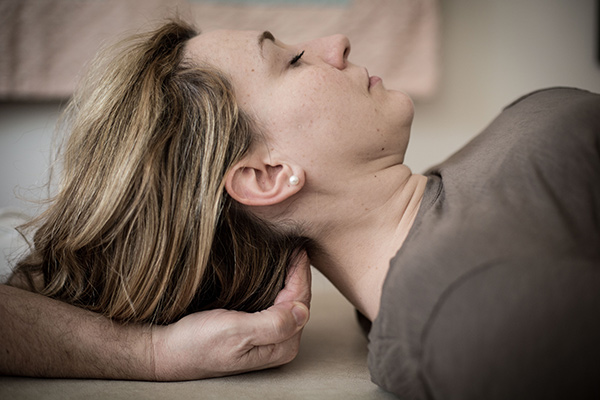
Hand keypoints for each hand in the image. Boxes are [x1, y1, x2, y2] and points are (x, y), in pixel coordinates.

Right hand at [152, 250, 311, 380]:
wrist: (167, 351)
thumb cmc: (196, 344)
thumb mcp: (235, 332)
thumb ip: (273, 325)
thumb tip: (303, 310)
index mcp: (280, 346)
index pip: (301, 301)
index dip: (301, 273)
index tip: (298, 247)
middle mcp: (278, 344)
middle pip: (298, 300)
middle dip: (298, 273)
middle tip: (296, 244)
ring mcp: (268, 337)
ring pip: (288, 300)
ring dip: (288, 277)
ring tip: (287, 253)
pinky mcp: (256, 330)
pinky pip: (275, 302)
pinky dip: (277, 284)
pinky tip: (273, 270)